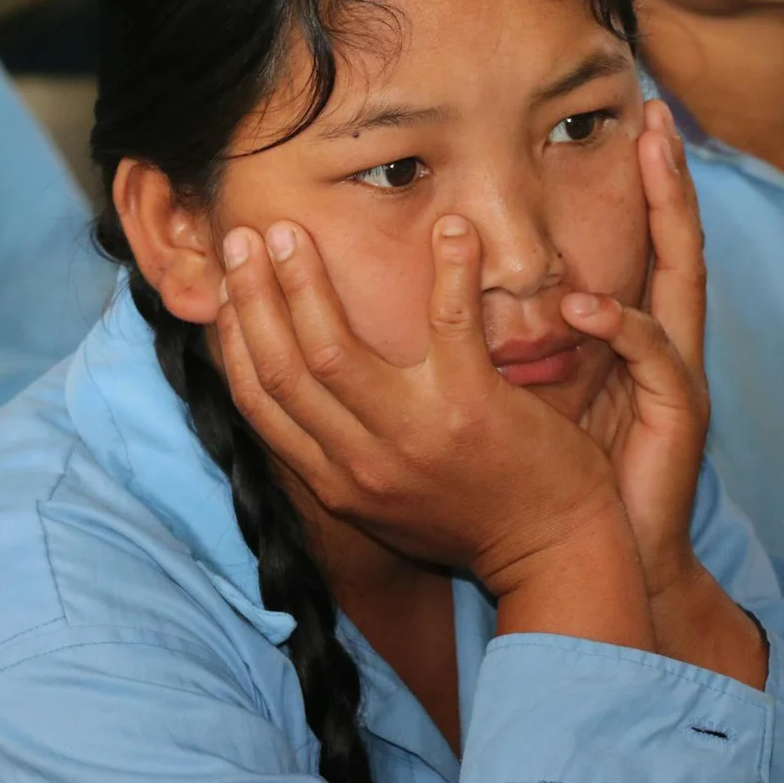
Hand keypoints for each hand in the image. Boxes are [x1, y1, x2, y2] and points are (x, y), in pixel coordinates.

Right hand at [216, 210, 652, 647]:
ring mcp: (414, 435)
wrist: (556, 556)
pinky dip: (449, 269)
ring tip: (292, 230)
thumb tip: (299, 394)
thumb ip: (341, 455)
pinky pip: (449, 323)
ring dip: (305, 282)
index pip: (261, 403)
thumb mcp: (385, 502)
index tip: (227, 286)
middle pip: (284, 368)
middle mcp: (362, 463)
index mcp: (336, 482)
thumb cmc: (474, 520)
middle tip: (246, 237)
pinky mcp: (471, 407)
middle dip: (254, 297)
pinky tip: (450, 226)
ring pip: (334, 349)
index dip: (235, 338)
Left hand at [562, 101, 765, 687]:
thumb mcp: (529, 386)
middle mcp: (659, 344)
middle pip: (678, 242)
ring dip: (670, 216)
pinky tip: (589, 303)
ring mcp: (676, 377)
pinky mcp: (679, 416)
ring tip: (654, 159)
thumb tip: (443, 283)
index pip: (640, 241)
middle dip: (675, 178)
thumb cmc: (555, 472)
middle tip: (663, 116)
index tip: (637, 118)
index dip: (642, 184)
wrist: (600, 553)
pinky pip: (656, 357)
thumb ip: (509, 331)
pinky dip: (624, 326)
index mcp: (626, 334)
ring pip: (684, 282)